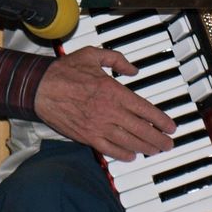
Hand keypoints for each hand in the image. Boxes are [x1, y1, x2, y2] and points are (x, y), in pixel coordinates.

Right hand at [33, 46, 176, 160]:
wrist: (40, 88)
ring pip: (128, 142)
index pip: (145, 109)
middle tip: (168, 144)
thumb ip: (117, 60)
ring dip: (145, 148)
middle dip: (158, 139)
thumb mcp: (93, 55)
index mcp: (114, 91)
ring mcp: (98, 126)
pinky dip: (122, 154)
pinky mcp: (86, 136)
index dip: (161, 120)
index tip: (170, 127)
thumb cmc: (65, 71)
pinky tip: (132, 156)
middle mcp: (109, 111)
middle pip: (141, 129)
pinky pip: (109, 149)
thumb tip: (133, 70)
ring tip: (155, 151)